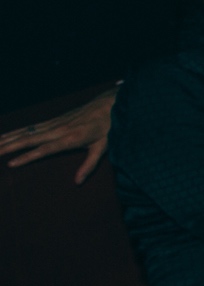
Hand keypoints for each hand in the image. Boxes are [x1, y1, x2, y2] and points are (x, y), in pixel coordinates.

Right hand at [0, 88, 115, 182]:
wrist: (111, 102)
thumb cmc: (109, 126)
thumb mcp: (103, 147)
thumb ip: (89, 165)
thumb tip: (78, 182)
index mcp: (71, 138)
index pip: (45, 150)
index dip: (28, 157)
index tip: (11, 163)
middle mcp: (59, 130)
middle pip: (30, 139)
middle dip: (9, 146)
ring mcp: (56, 123)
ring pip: (27, 132)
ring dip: (8, 138)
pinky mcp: (55, 120)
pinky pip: (32, 127)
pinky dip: (17, 131)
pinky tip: (5, 135)